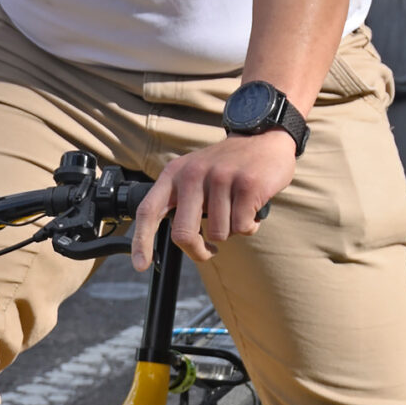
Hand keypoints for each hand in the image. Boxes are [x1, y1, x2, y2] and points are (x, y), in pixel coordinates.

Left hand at [130, 129, 299, 271]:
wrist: (265, 139)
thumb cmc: (228, 166)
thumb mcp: (194, 174)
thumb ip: (180, 202)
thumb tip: (177, 241)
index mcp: (174, 173)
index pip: (149, 211)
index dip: (141, 242)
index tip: (140, 265)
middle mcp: (193, 174)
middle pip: (183, 233)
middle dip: (198, 250)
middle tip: (209, 250)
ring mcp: (220, 178)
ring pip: (219, 234)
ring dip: (231, 230)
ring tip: (237, 209)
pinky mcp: (247, 186)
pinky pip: (242, 228)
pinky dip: (250, 226)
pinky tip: (252, 207)